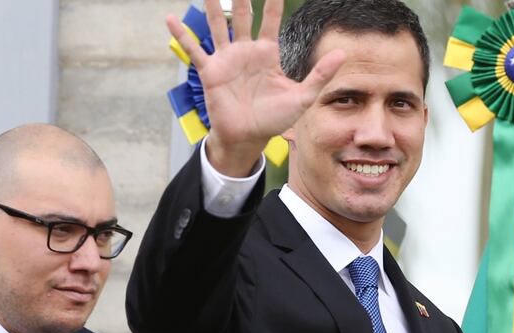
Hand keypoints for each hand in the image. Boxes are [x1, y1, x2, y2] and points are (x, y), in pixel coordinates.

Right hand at [167, 0, 344, 175]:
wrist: (248, 137)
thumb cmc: (274, 119)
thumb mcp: (302, 96)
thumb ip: (320, 74)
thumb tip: (342, 53)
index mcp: (267, 54)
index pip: (270, 19)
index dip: (273, 1)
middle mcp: (245, 51)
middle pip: (244, 15)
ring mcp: (226, 60)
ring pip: (219, 26)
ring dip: (214, 7)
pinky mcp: (210, 72)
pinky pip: (194, 50)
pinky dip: (182, 35)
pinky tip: (171, 19)